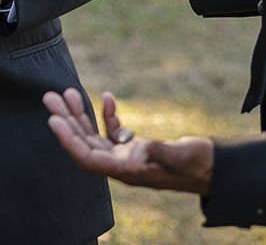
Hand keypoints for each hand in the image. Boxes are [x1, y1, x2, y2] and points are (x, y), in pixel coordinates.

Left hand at [43, 88, 213, 194]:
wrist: (215, 168)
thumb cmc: (199, 165)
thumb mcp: (181, 156)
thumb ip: (159, 153)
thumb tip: (137, 149)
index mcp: (127, 172)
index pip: (88, 159)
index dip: (69, 140)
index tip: (54, 120)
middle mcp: (122, 166)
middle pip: (85, 145)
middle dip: (67, 121)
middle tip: (50, 97)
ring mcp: (128, 158)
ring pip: (95, 136)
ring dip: (80, 115)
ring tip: (67, 93)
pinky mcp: (136, 149)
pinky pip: (114, 133)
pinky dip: (107, 115)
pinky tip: (106, 98)